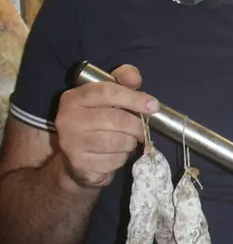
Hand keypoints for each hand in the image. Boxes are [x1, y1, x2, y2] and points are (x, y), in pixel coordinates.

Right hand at [55, 65, 158, 188]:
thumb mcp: (108, 95)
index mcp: (73, 98)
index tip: (153, 106)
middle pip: (116, 119)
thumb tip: (135, 79)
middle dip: (137, 125)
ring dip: (130, 142)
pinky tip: (117, 153)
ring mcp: (71, 143)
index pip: (107, 92)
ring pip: (118, 141)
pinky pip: (114, 160)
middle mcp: (67, 119)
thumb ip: (122, 80)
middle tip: (143, 129)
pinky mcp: (80, 164)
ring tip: (128, 140)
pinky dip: (123, 157)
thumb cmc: (97, 120)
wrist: (75, 157)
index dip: (134, 98)